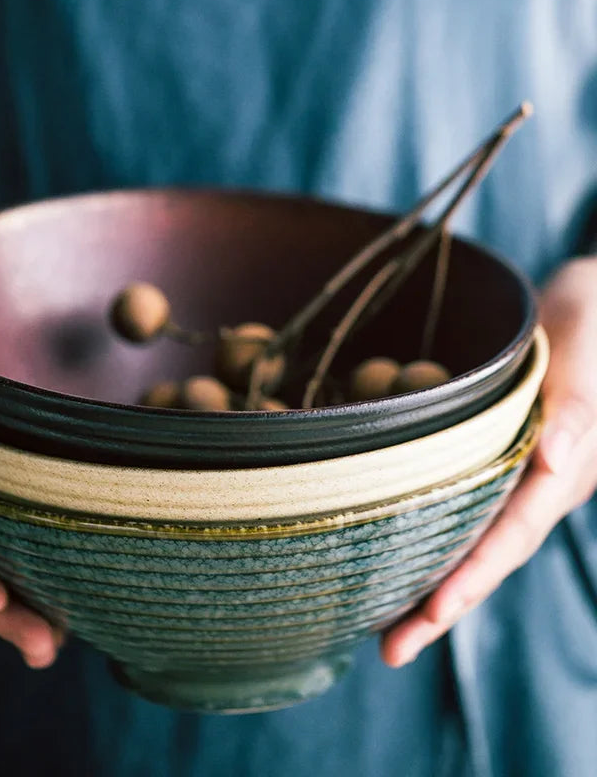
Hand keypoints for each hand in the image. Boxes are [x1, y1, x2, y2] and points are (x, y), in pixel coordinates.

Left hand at [381, 256, 596, 666]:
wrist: (587, 307)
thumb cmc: (586, 323)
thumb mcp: (583, 351)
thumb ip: (577, 410)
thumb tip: (549, 467)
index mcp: (561, 469)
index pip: (512, 533)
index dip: (474, 574)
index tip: (432, 613)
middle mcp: (537, 484)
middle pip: (489, 555)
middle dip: (444, 604)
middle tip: (391, 652)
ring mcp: (516, 479)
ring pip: (474, 541)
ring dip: (434, 586)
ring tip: (384, 630)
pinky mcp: (495, 464)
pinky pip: (466, 512)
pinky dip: (433, 541)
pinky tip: (396, 561)